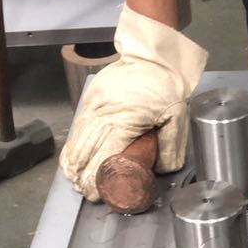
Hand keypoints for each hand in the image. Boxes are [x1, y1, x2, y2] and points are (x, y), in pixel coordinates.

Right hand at [60, 7, 207, 201]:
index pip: (104, 156)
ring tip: (73, 179)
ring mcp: (94, 106)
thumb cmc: (164, 85)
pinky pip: (78, 127)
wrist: (151, 55)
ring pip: (77, 139)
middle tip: (83, 191)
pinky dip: (73, 145)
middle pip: (85, 151)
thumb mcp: (177, 118)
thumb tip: (160, 170)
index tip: (94, 192)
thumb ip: (170, 148)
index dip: (96, 178)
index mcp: (124, 121)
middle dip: (81, 175)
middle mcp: (104, 114)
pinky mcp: (91, 100)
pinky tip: (70, 159)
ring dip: (73, 162)